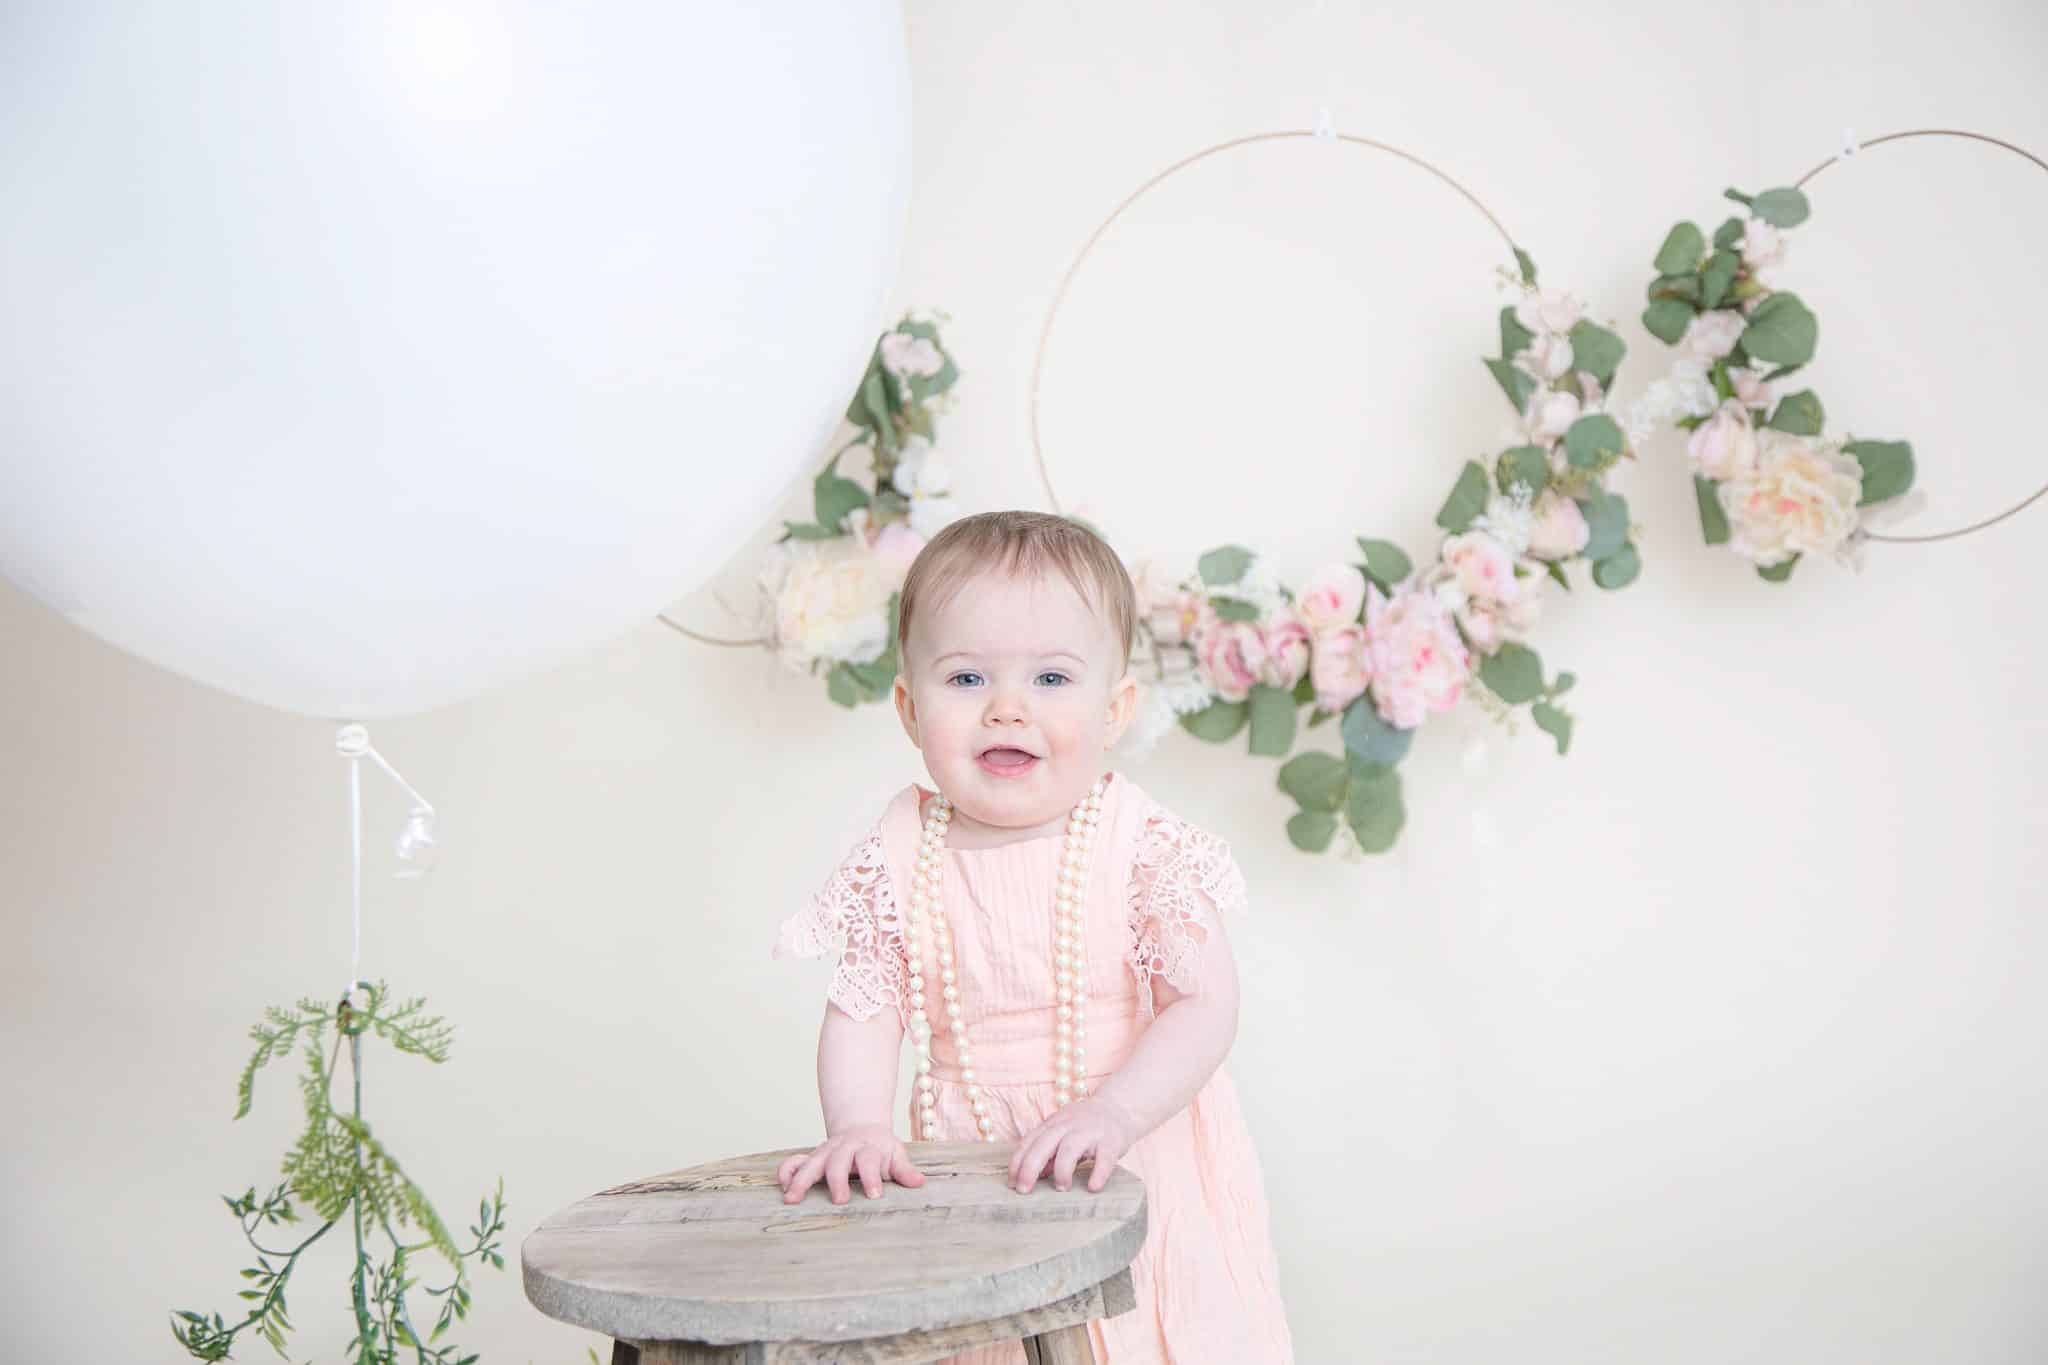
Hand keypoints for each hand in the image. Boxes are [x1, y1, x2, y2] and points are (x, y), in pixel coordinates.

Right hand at [777, 1124, 925, 1205]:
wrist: (862, 1128)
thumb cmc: (880, 1148)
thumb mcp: (896, 1154)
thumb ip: (904, 1170)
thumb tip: (919, 1183)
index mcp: (867, 1147)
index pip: (869, 1159)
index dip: (871, 1176)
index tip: (874, 1195)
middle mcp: (843, 1148)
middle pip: (838, 1161)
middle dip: (837, 1180)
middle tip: (840, 1201)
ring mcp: (825, 1153)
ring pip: (811, 1163)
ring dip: (801, 1180)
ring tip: (791, 1199)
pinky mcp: (812, 1158)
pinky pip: (794, 1162)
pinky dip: (786, 1172)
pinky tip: (782, 1187)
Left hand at [1007, 1097, 1137, 1194]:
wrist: (1119, 1108)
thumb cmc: (1086, 1127)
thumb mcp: (1063, 1134)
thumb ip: (1049, 1153)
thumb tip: (1034, 1176)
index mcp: (1053, 1124)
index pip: (1028, 1142)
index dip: (1017, 1162)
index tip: (1011, 1183)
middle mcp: (1068, 1125)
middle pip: (1043, 1145)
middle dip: (1030, 1168)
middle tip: (1024, 1190)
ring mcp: (1089, 1132)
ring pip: (1069, 1149)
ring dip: (1061, 1171)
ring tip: (1061, 1188)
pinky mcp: (1111, 1141)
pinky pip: (1104, 1158)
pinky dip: (1098, 1173)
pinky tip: (1093, 1187)